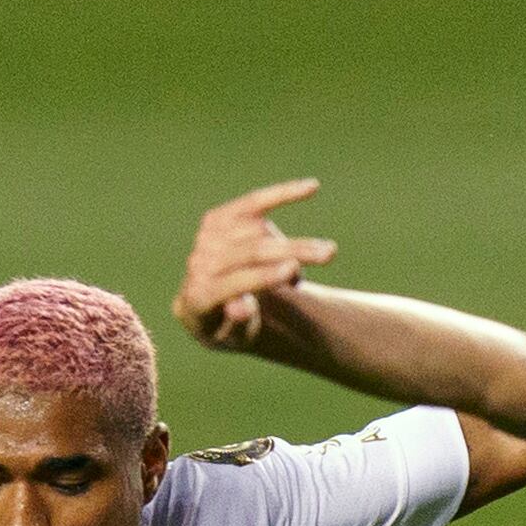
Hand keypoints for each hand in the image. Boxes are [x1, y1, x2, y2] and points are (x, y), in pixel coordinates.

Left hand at [176, 179, 339, 351]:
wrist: (209, 306)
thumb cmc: (231, 326)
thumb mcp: (235, 337)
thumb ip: (237, 325)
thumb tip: (240, 309)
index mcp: (196, 300)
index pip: (229, 284)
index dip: (261, 277)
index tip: (294, 271)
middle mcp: (197, 265)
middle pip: (248, 253)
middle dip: (290, 251)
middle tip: (329, 253)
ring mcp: (206, 239)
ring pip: (257, 232)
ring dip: (293, 246)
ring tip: (324, 256)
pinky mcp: (219, 219)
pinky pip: (254, 202)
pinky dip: (283, 194)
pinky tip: (312, 188)